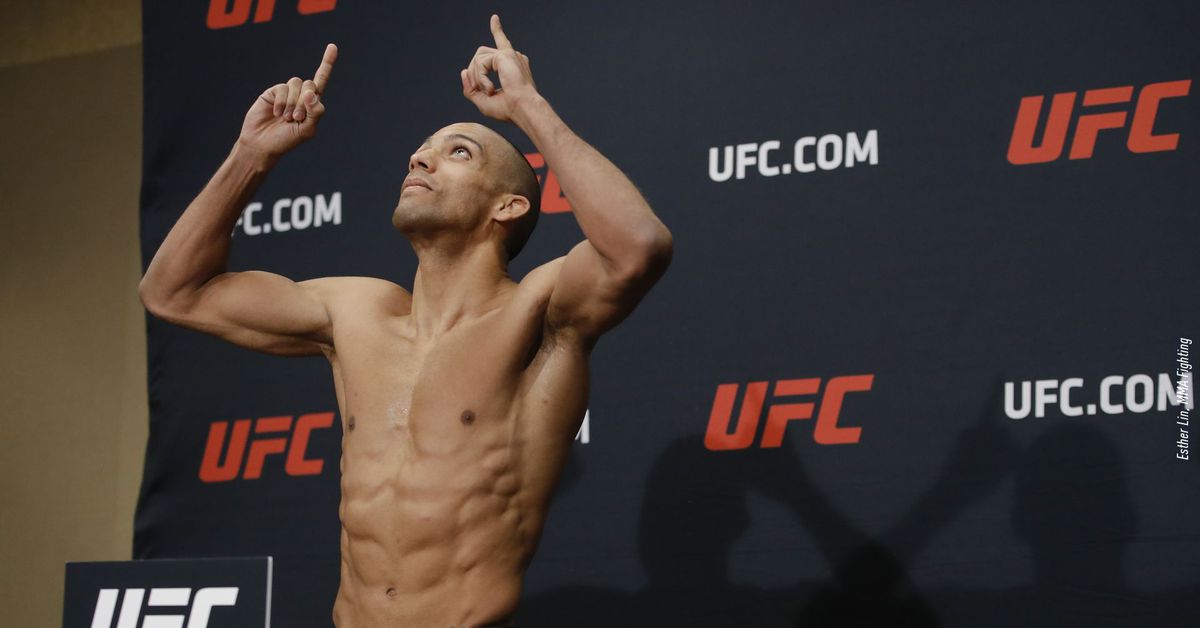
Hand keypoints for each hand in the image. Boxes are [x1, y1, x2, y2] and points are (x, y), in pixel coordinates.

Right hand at [238, 43, 336, 159]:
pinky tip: (276, 113)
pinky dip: (282, 102)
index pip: (322, 80)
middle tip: (297, 118)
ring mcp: (287, 93)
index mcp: (312, 104)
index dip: (327, 63)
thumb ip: (315, 113)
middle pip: (311, 84)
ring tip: (286, 118)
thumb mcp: (307, 130)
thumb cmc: (286, 140)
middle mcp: (301, 95)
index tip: (333, 47)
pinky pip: (283, 88)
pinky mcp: (274, 92)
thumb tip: (312, 93)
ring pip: (297, 83)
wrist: (262, 144)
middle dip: (305, 102)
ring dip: (293, 103)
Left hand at [461, 14, 538, 121]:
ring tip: (489, 90)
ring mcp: (509, 54)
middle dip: (476, 74)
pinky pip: (481, 62)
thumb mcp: (484, 101)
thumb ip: (472, 88)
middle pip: (481, 56)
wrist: (522, 109)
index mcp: (512, 66)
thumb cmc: (509, 109)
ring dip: (478, 77)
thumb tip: (463, 72)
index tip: (494, 19)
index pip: (502, 44)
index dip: (497, 31)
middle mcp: (512, 57)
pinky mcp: (504, 54)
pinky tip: (491, 88)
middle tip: (485, 91)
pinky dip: (481, 78)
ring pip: (478, 59)